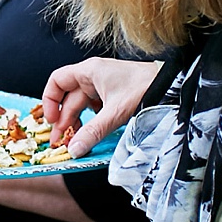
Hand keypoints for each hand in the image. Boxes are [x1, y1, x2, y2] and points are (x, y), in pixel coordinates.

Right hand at [42, 57, 161, 156]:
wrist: (172, 85)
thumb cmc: (145, 88)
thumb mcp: (115, 113)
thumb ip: (93, 132)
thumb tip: (74, 150)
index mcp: (89, 71)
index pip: (57, 81)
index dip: (49, 100)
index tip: (50, 120)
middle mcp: (94, 75)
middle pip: (69, 98)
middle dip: (64, 120)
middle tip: (60, 142)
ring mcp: (104, 84)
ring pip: (82, 104)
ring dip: (77, 122)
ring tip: (75, 140)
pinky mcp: (114, 94)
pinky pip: (95, 107)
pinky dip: (91, 120)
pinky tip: (92, 131)